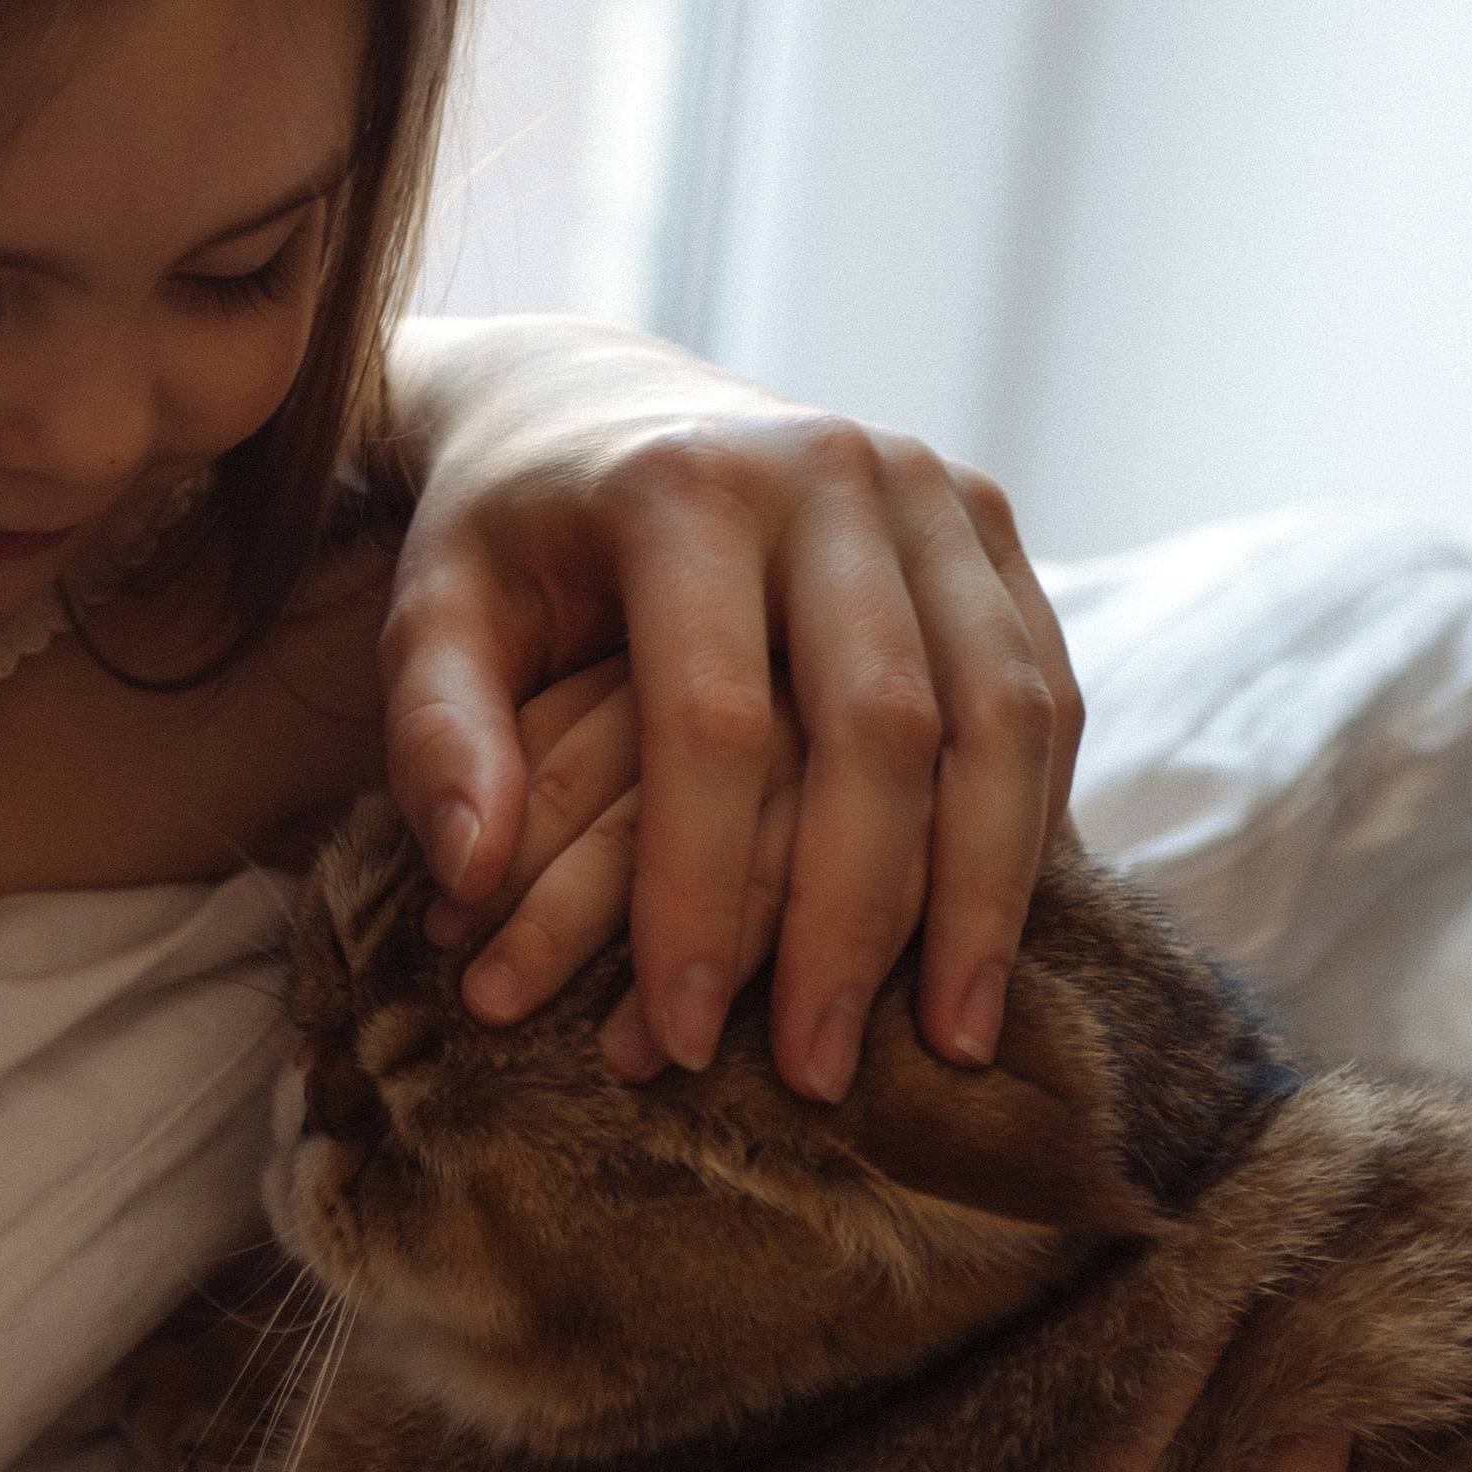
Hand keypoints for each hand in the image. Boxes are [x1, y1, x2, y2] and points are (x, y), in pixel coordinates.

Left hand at [377, 320, 1079, 1097]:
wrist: (593, 398)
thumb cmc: (502, 540)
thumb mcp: (428, 616)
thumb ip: (433, 737)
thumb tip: (471, 874)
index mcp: (681, 488)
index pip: (712, 723)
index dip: (701, 892)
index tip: (683, 1036)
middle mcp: (827, 469)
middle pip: (881, 726)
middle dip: (855, 920)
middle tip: (821, 1073)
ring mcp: (929, 486)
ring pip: (1002, 710)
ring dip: (984, 892)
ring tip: (951, 1043)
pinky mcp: (989, 519)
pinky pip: (1043, 686)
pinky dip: (1030, 818)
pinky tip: (994, 937)